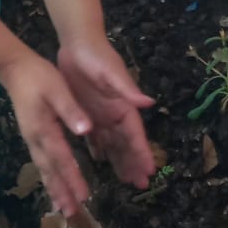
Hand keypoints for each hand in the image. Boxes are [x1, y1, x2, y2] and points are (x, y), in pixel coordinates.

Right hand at [0, 50, 93, 216]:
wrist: (14, 69)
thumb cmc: (38, 76)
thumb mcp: (57, 88)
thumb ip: (71, 110)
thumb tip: (86, 130)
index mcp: (44, 128)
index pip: (62, 157)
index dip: (73, 177)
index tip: (84, 195)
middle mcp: (36, 139)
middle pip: (51, 170)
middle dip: (62, 192)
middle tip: (72, 213)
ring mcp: (32, 139)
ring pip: (45, 170)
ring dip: (55, 189)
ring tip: (63, 209)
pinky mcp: (32, 137)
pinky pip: (42, 163)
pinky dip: (49, 178)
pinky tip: (54, 187)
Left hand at [58, 37, 153, 188]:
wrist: (77, 42)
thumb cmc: (96, 56)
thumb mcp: (111, 72)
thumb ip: (127, 89)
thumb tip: (148, 103)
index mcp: (124, 106)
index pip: (136, 135)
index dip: (142, 153)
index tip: (150, 171)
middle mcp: (115, 113)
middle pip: (126, 144)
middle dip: (134, 163)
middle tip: (140, 185)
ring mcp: (101, 114)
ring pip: (112, 144)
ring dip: (118, 161)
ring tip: (125, 180)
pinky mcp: (86, 112)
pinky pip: (94, 137)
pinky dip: (98, 150)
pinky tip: (98, 163)